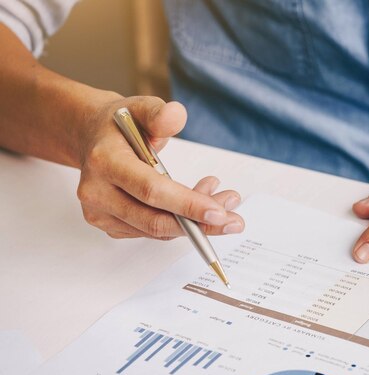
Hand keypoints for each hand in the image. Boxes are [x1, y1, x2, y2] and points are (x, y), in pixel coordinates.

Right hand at [76, 96, 243, 238]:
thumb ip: (160, 114)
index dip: (186, 204)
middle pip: (154, 220)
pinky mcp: (110, 226)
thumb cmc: (121, 124)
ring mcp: (100, 213)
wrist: (93, 137)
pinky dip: (180, 223)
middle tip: (234, 219)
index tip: (218, 212)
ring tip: (223, 202)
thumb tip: (176, 115)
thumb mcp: (141, 107)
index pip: (150, 190)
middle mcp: (96, 192)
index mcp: (104, 161)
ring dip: (195, 222)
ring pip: (156, 230)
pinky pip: (152, 232)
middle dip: (199, 222)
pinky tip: (200, 204)